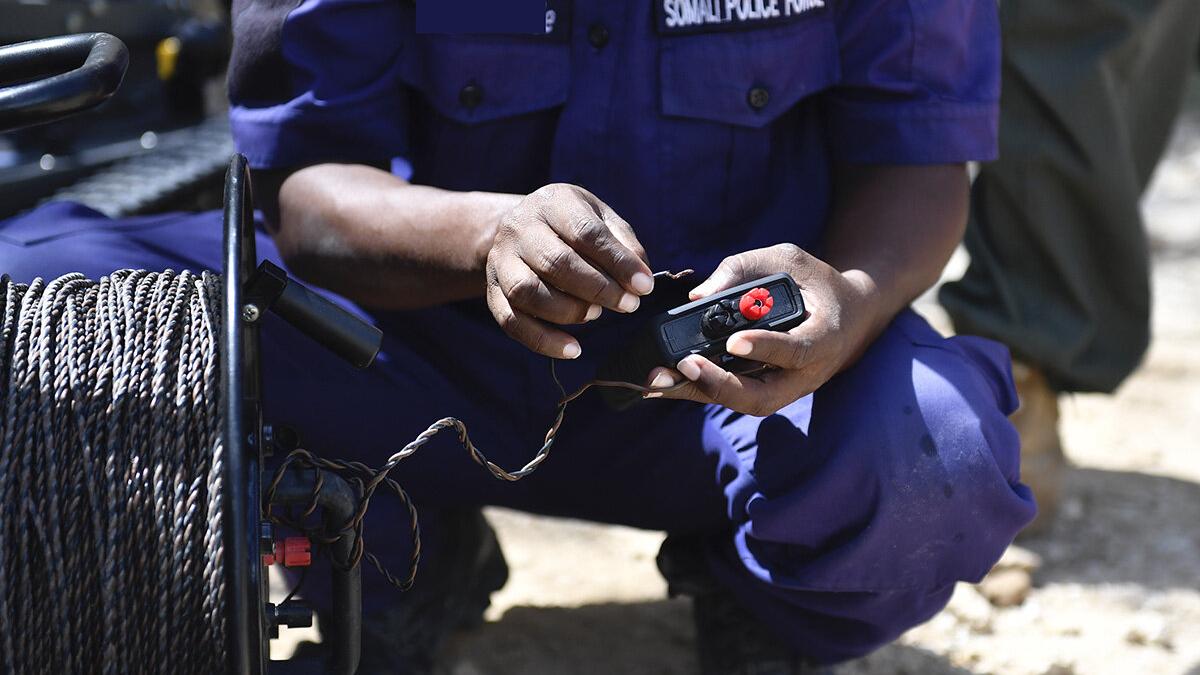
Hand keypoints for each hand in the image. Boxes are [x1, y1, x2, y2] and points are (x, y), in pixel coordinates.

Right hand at [485, 184, 654, 357]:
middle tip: (628, 304)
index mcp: (552, 203)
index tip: (644, 285)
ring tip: (597, 313)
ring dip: (570, 311)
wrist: (520, 228)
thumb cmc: (569, 224)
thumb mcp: (599, 217)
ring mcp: (501, 261)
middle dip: (599, 289)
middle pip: (556, 262)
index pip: (585, 232)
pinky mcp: (493, 292)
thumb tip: (641, 279)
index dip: (618, 262)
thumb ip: (623, 243)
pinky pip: (512, 322)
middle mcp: (520, 228)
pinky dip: (543, 341)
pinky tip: (573, 349)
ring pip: (528, 292)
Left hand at [648, 243, 881, 415]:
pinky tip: (665, 381)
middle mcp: (806, 374)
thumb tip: (699, 295)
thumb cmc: (816, 284)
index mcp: (824, 338)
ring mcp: (785, 388)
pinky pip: (733, 396)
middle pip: (763, 397)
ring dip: (700, 393)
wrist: (848, 316)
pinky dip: (699, 390)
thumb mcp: (789, 260)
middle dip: (721, 386)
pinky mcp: (766, 390)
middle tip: (685, 366)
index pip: (796, 350)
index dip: (765, 348)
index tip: (734, 342)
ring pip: (743, 403)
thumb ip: (746, 268)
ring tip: (660, 379)